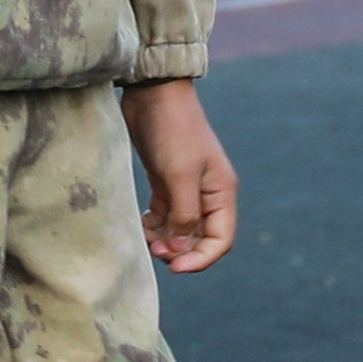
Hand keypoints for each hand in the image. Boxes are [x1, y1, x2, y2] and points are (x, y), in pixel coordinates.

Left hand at [123, 79, 236, 273]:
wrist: (153, 94)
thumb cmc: (172, 130)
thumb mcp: (179, 175)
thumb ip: (183, 214)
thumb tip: (179, 249)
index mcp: (221, 193)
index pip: (220, 239)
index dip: (200, 258)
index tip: (175, 267)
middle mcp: (207, 194)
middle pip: (199, 238)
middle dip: (179, 250)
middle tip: (154, 252)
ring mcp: (186, 188)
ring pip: (179, 229)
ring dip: (164, 240)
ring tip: (145, 239)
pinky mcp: (165, 182)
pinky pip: (164, 215)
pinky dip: (154, 225)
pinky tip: (141, 225)